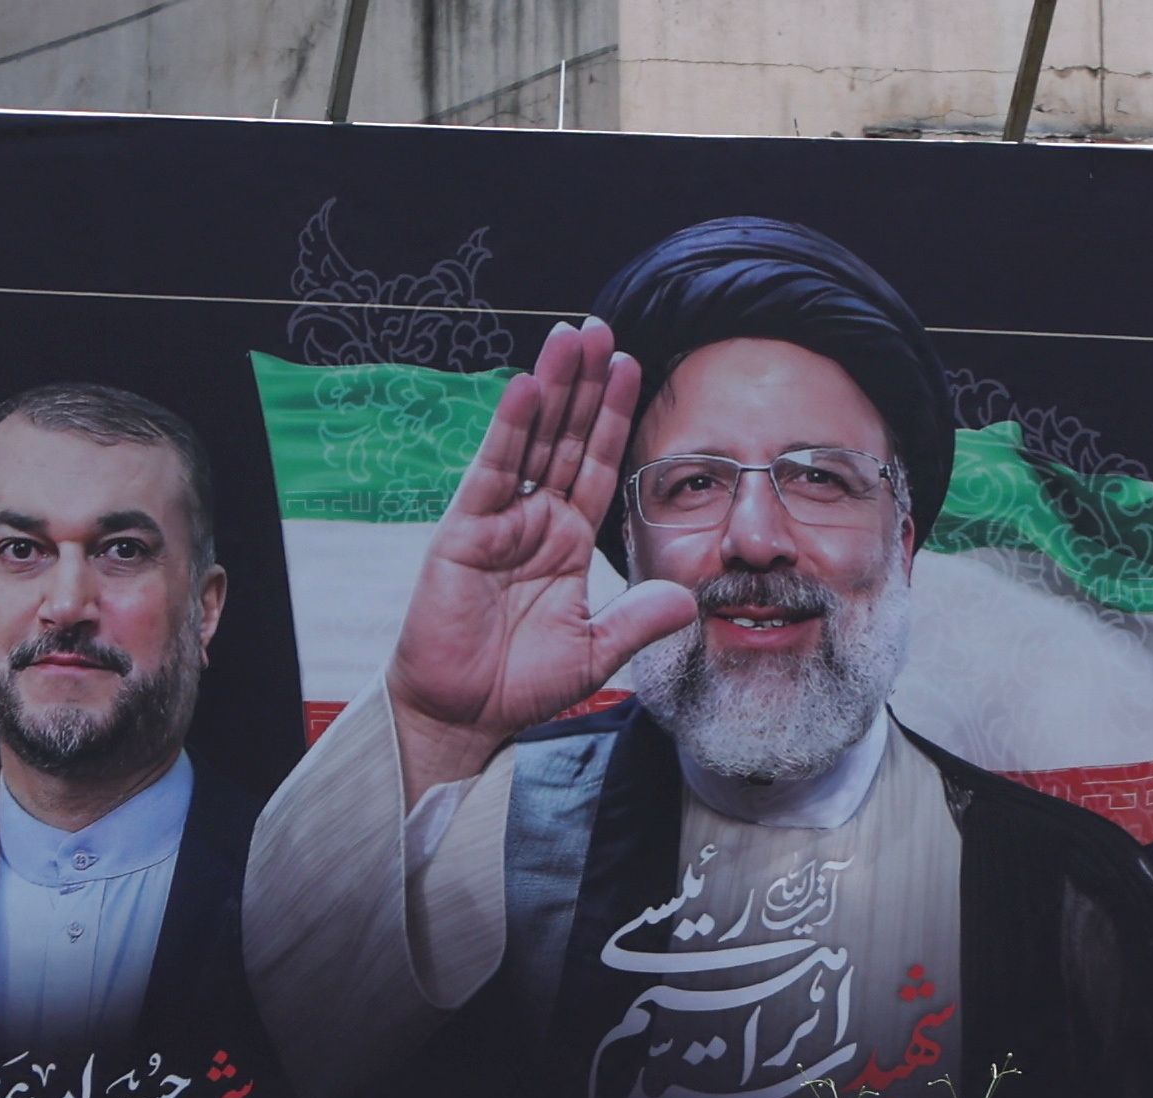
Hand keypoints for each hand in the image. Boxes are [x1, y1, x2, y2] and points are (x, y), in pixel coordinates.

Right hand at [384, 318, 699, 802]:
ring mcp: (499, 520)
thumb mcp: (594, 651)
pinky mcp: (466, 532)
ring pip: (531, 440)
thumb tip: (688, 599)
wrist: (465, 716)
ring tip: (571, 336)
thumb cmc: (519, 684)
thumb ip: (638, 621)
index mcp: (567, 539)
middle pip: (565, 436)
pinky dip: (509, 430)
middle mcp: (535, 519)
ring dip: (551, 387)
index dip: (615, 417)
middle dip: (584, 383)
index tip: (633, 366)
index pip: (597, 463)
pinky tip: (527, 388)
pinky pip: (492, 473)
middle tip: (600, 327)